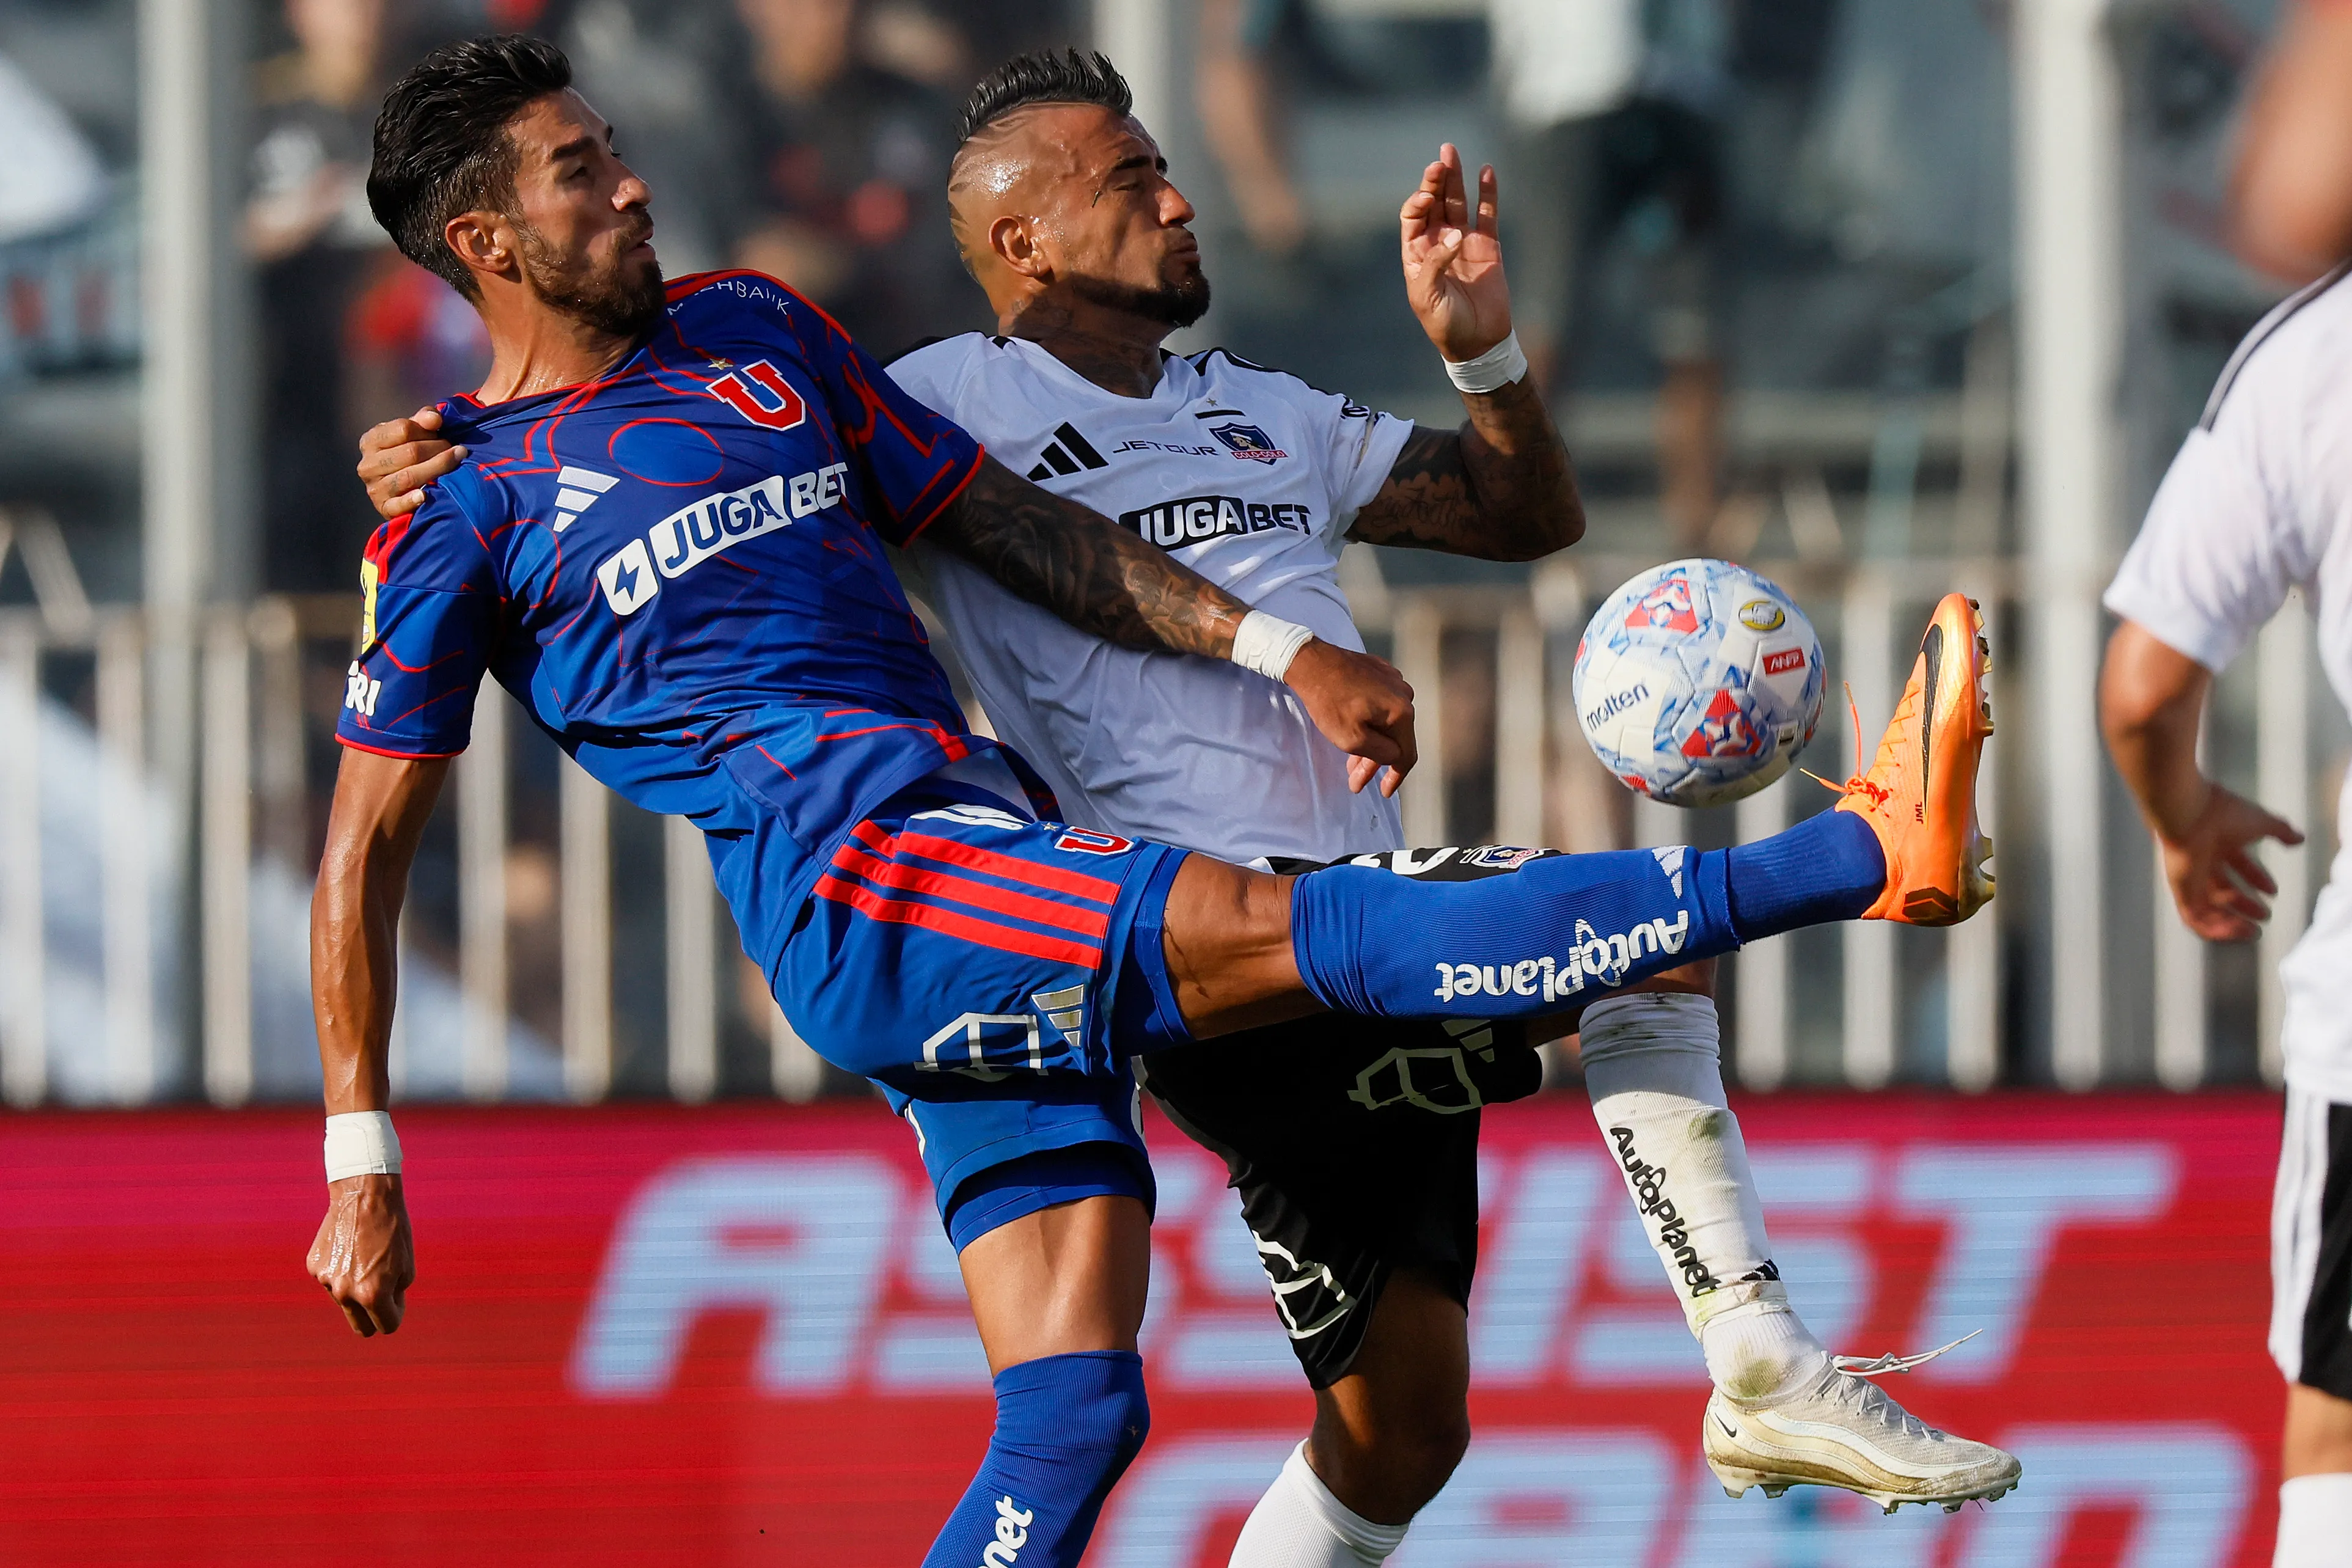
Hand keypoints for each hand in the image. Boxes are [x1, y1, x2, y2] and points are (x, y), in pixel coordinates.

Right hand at [307, 1173, 415, 1336]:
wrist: (365, 1195)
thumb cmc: (393, 1230)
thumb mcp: (407, 1267)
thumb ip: (395, 1296)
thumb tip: (382, 1312)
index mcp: (372, 1294)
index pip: (386, 1326)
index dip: (395, 1315)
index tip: (397, 1303)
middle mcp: (345, 1292)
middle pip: (360, 1328)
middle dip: (373, 1318)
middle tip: (382, 1298)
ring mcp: (326, 1280)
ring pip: (345, 1301)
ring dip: (356, 1289)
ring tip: (365, 1258)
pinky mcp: (314, 1267)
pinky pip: (331, 1280)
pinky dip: (341, 1271)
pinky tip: (348, 1248)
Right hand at [358, 407, 463, 519]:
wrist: (401, 491)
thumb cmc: (409, 455)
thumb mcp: (413, 433)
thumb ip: (423, 420)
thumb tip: (434, 418)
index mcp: (371, 441)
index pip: (403, 429)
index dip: (428, 430)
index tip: (442, 432)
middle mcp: (368, 464)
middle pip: (410, 453)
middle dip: (438, 450)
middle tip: (457, 450)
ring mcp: (374, 487)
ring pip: (409, 476)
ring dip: (438, 469)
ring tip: (456, 463)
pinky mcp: (383, 508)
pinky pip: (398, 504)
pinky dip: (412, 500)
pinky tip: (425, 495)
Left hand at [1284, 639, 1415, 796]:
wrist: (1311, 662)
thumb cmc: (1329, 702)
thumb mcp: (1352, 739)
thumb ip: (1380, 753)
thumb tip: (1395, 756)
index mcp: (1402, 713)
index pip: (1406, 755)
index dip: (1396, 777)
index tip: (1385, 792)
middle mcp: (1404, 695)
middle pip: (1395, 739)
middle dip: (1374, 763)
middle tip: (1355, 780)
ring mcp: (1393, 681)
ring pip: (1386, 722)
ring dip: (1371, 743)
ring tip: (1350, 761)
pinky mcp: (1380, 671)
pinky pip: (1380, 705)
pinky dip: (1369, 722)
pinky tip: (1353, 730)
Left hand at [1400, 144, 1511, 364]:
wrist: (1478, 343)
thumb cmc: (1445, 325)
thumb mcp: (1428, 297)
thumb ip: (1435, 264)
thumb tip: (1454, 235)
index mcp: (1416, 254)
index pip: (1412, 217)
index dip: (1417, 203)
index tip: (1426, 199)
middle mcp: (1438, 243)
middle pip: (1434, 203)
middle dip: (1435, 181)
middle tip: (1440, 160)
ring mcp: (1463, 242)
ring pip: (1457, 203)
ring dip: (1455, 178)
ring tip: (1452, 152)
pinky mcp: (1488, 246)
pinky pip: (1487, 214)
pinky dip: (1487, 194)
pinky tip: (1486, 171)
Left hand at [2157, 782, 2304, 941]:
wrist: (2190, 813)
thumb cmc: (2224, 814)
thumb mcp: (2261, 823)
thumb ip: (2280, 831)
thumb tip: (2299, 839)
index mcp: (2218, 842)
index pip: (2237, 863)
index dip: (2257, 878)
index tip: (2273, 892)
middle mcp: (2201, 860)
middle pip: (2222, 888)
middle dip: (2244, 903)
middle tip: (2265, 915)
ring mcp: (2188, 876)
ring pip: (2207, 906)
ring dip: (2229, 921)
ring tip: (2252, 931)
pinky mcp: (2180, 890)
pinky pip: (2192, 917)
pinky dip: (2213, 928)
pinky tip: (2235, 932)